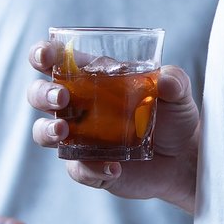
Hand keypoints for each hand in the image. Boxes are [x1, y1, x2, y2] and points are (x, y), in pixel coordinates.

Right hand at [24, 43, 201, 212]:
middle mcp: (78, 107)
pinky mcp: (89, 167)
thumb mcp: (179, 93)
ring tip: (63, 132)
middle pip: (39, 94)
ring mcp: (80, 138)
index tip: (44, 56)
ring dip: (46, 130)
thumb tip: (164, 80)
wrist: (184, 159)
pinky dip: (89, 169)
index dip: (43, 54)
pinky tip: (113, 168)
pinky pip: (76, 169)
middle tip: (61, 98)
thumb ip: (174, 80)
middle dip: (42, 93)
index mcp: (92, 78)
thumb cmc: (174, 116)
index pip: (57, 60)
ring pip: (43, 132)